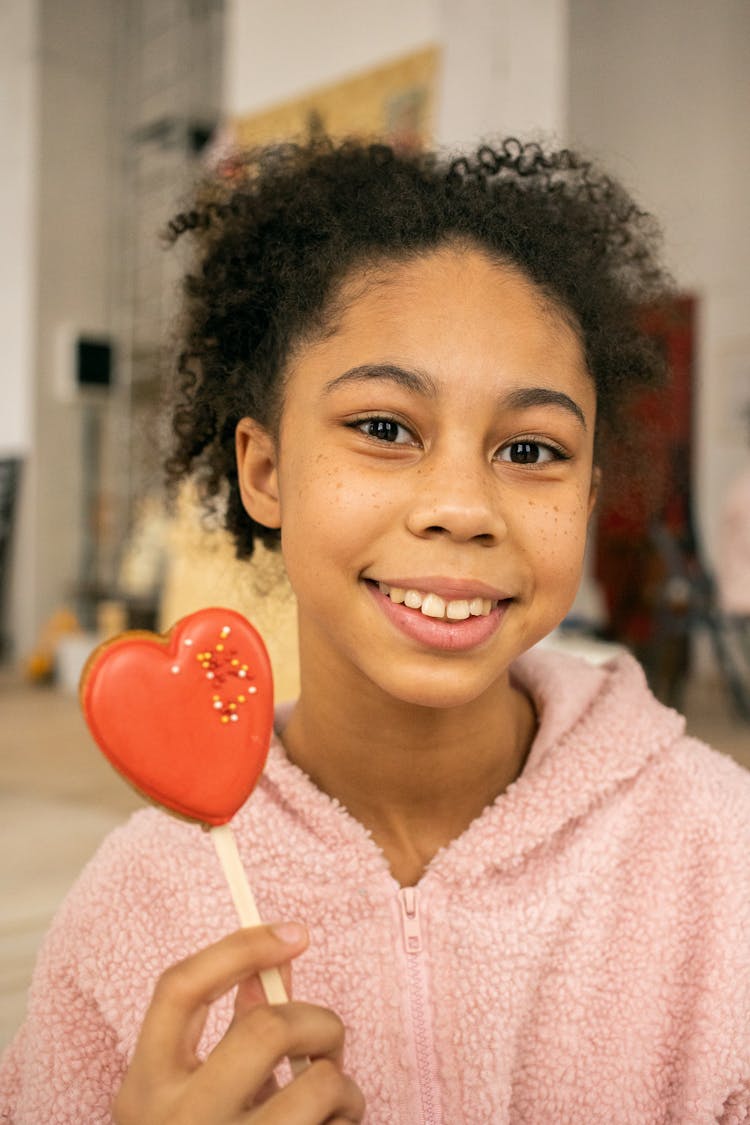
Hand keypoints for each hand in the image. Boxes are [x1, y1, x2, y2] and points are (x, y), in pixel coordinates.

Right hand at [113, 924, 364, 1123]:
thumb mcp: (184, 1095)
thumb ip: (221, 1033)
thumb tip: (269, 968)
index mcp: (145, 1087)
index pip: (178, 987)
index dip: (240, 945)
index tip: (296, 933)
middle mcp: (178, 1123)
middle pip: (265, 1027)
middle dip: (318, 1020)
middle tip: (327, 1041)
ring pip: (319, 1087)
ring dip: (344, 1085)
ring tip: (336, 1103)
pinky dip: (348, 1123)